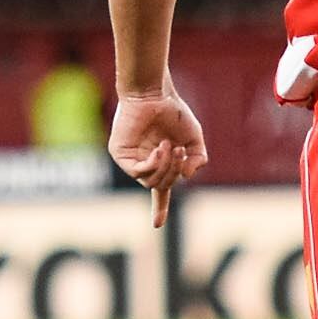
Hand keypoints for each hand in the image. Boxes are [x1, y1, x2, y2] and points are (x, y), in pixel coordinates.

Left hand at [108, 88, 209, 226]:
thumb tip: (186, 177)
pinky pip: (138, 172)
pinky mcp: (120, 154)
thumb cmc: (173, 112)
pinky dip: (153, 164)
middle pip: (161, 185)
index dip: (159, 208)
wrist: (154, 93)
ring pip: (151, 181)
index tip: (157, 225)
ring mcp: (131, 160)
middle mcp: (144, 164)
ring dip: (166, 168)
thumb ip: (197, 158)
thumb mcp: (194, 138)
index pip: (159, 191)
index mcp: (160, 163)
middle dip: (174, 173)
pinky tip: (160, 149)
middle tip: (180, 152)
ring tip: (170, 146)